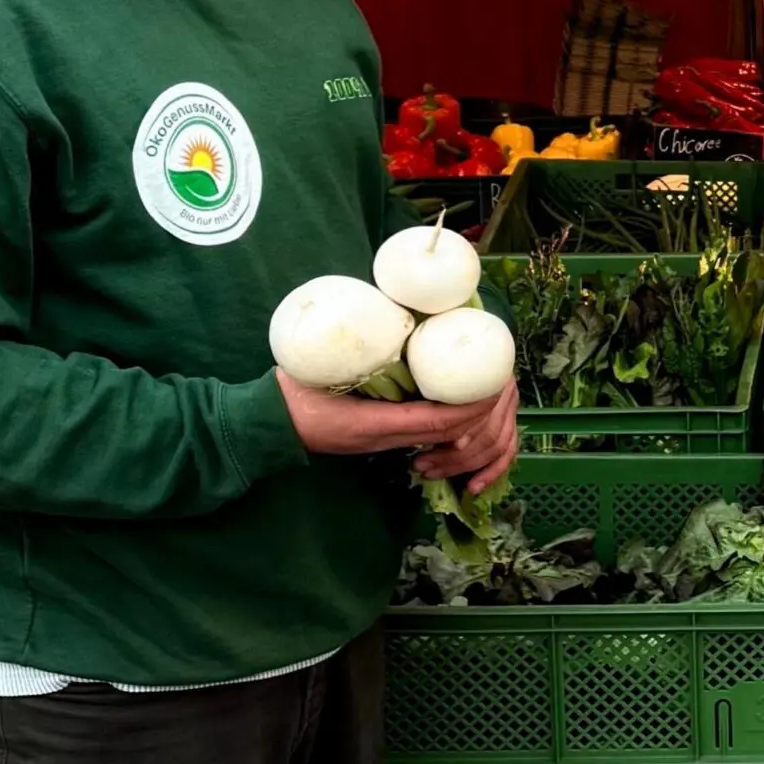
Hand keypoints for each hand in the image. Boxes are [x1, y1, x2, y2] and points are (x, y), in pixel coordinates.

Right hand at [278, 371, 517, 494]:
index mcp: (375, 424)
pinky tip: (451, 397)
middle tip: (496, 381)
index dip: (469, 406)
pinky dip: (444, 419)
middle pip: (446, 432)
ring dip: (464, 418)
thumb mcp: (326, 372)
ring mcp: (383, 442)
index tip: (491, 386)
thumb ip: (362, 354)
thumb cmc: (292, 396)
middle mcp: (385, 438)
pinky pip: (422, 431)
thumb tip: (398, 321)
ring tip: (480, 388)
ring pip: (437, 435)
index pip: (436, 420)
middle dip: (478, 412)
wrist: (267, 426)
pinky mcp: (380, 437)